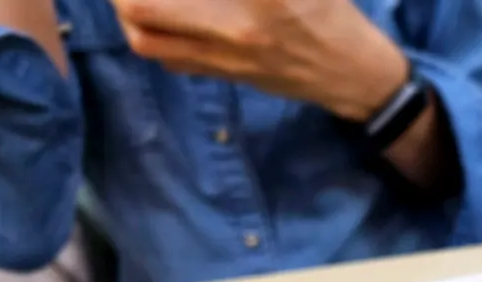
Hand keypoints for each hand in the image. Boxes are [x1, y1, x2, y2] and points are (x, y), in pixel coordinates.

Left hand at [110, 0, 408, 120]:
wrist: (353, 75)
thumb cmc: (331, 13)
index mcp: (263, 0)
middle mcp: (234, 28)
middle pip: (141, 7)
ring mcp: (227, 58)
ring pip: (146, 39)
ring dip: (128, 10)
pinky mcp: (228, 75)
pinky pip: (171, 59)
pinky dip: (153, 34)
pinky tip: (162, 15)